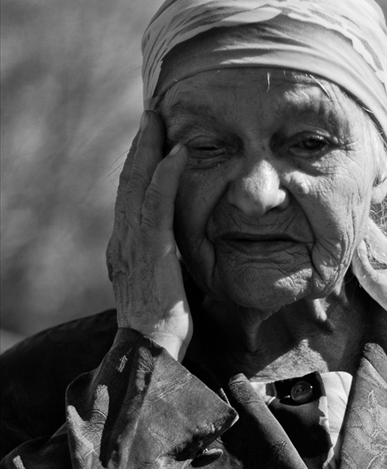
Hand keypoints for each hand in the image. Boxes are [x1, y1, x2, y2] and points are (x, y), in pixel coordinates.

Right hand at [107, 111, 190, 361]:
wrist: (151, 352)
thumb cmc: (163, 329)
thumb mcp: (162, 288)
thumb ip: (166, 264)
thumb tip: (181, 253)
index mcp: (124, 249)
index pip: (128, 198)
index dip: (138, 167)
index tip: (149, 141)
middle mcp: (123, 241)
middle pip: (128, 182)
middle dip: (139, 147)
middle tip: (151, 116)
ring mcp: (134, 245)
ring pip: (137, 185)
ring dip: (149, 149)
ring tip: (159, 121)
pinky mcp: (153, 252)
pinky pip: (157, 206)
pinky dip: (166, 177)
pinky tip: (178, 154)